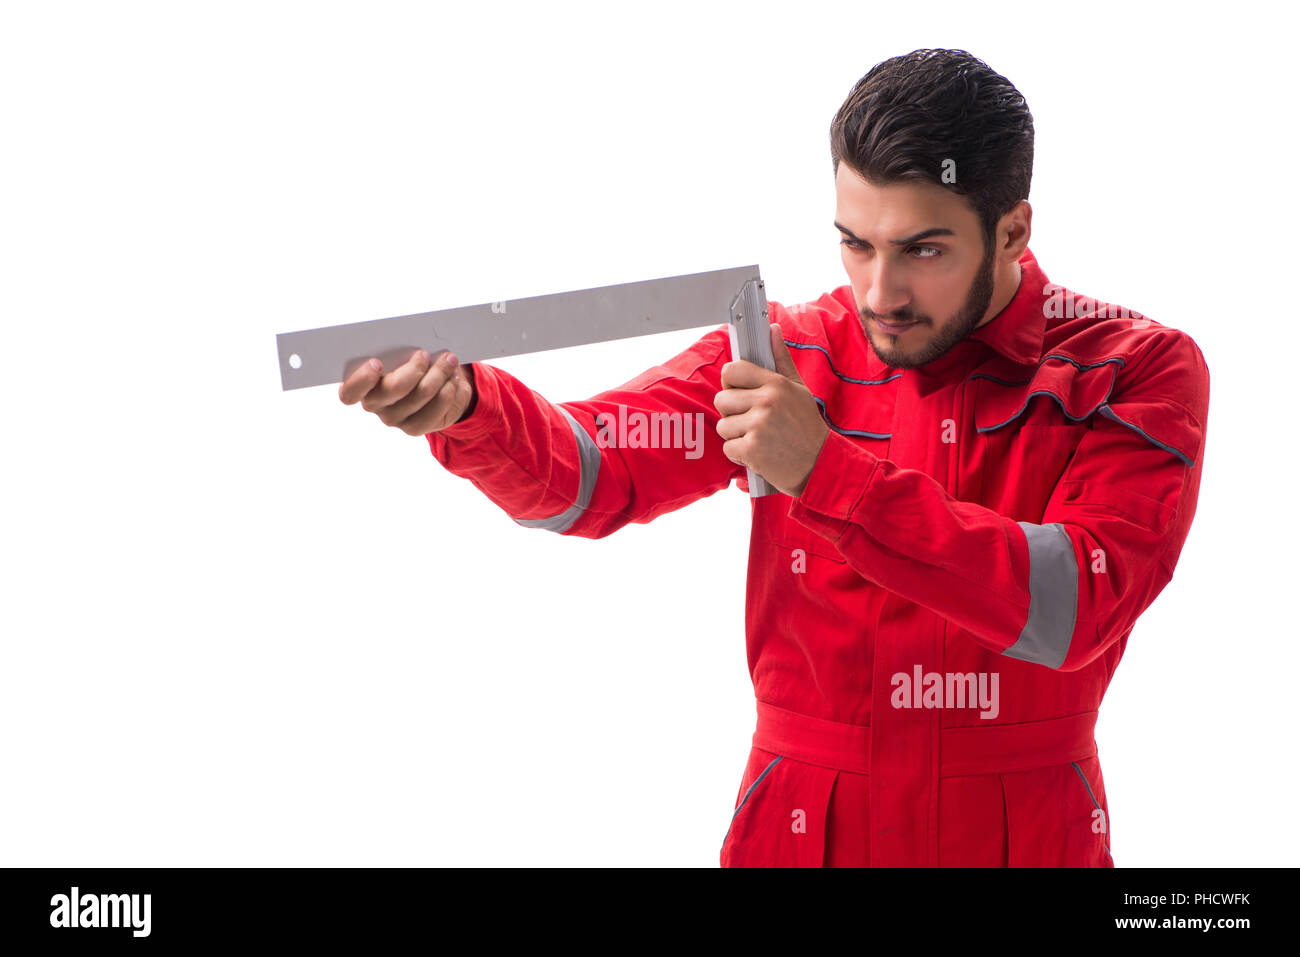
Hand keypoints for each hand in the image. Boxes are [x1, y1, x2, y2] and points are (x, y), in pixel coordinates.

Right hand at [339, 349, 476, 435]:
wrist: (436, 382)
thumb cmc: (409, 360)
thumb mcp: (399, 349)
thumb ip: (395, 346)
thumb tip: (407, 334)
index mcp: (361, 384)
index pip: (350, 392)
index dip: (361, 379)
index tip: (376, 362)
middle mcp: (374, 404)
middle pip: (393, 389)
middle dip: (415, 368)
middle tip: (425, 354)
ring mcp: (394, 418)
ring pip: (419, 396)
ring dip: (438, 375)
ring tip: (448, 360)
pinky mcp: (415, 427)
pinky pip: (434, 411)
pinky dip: (447, 392)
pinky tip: (452, 380)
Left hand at [714, 324, 829, 496]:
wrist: (819, 464)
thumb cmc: (807, 426)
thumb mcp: (798, 390)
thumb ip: (781, 360)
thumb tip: (772, 330)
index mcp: (776, 384)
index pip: (732, 371)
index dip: (730, 382)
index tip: (737, 390)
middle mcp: (766, 402)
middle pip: (721, 400)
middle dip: (732, 412)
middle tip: (751, 420)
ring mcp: (758, 426)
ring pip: (723, 425)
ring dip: (736, 434)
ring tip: (758, 437)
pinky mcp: (752, 449)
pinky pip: (728, 447)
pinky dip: (739, 453)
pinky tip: (758, 451)